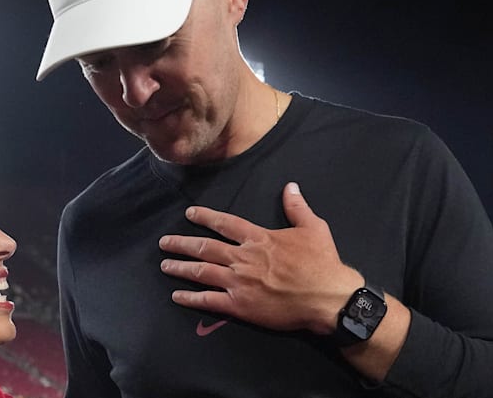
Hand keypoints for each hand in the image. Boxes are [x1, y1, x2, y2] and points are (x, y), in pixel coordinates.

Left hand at [159, 182, 362, 334]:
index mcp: (259, 239)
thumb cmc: (323, 263)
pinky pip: (209, 300)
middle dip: (182, 243)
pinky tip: (177, 296)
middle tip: (164, 243)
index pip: (225, 223)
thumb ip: (297, 207)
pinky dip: (191, 298)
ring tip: (164, 265)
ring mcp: (239, 282)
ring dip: (180, 267)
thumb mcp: (314, 228)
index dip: (205, 217)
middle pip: (205, 247)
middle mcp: (244, 258)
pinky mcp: (240, 306)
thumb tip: (290, 186)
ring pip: (201, 272)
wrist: (328, 298)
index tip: (189, 214)